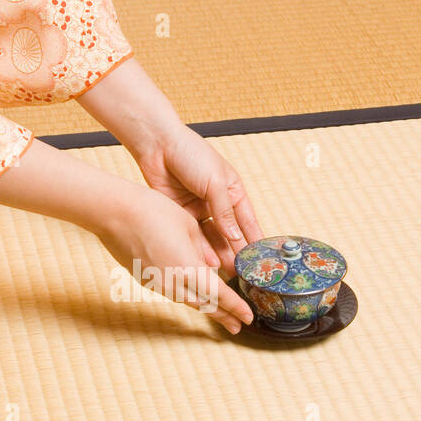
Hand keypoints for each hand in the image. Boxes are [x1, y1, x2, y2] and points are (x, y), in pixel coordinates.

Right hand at [97, 185, 254, 334]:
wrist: (115, 213)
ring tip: (219, 313)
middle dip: (223, 316)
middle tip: (237, 326)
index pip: (219, 295)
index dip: (235, 308)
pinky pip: (172, 291)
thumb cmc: (153, 212)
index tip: (248, 318)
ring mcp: (156, 284)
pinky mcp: (145, 280)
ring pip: (187, 300)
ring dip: (205, 307)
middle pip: (204, 305)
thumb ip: (204, 251)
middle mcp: (172, 282)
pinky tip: (192, 292)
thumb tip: (212, 267)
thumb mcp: (189, 227)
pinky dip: (186, 294)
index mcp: (188, 268)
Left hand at [133, 124, 263, 275]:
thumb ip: (224, 210)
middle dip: (237, 254)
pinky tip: (207, 264)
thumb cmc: (191, 154)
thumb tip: (235, 237)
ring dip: (219, 256)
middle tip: (244, 275)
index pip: (247, 221)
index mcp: (233, 191)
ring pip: (212, 239)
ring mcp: (199, 211)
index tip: (262, 261)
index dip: (254, 241)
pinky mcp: (181, 215)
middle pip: (230, 234)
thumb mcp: (214, 181)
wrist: (158, 145)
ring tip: (228, 275)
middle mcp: (218, 203)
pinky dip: (201, 250)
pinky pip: (194, 237)